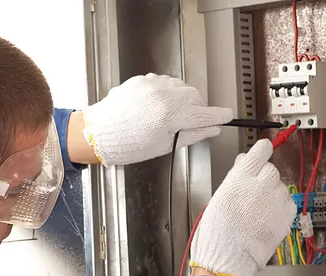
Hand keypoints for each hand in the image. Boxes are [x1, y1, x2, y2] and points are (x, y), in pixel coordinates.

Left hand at [81, 74, 232, 165]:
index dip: (218, 116)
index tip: (227, 116)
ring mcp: (152, 84)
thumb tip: (211, 129)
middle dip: (197, 109)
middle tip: (192, 123)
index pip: (204, 114)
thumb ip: (191, 134)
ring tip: (171, 117)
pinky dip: (167, 94)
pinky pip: (164, 84)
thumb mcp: (163, 146)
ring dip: (182, 100)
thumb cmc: (126, 145)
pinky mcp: (143, 80)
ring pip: (180, 87)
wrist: (98, 134)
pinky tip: (158, 108)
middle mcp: (163, 95)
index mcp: (170, 115)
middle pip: (195, 97)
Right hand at [190, 139, 296, 275]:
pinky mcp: (287, 215)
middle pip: (271, 170)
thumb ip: (235, 177)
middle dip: (263, 179)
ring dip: (271, 195)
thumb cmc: (217, 232)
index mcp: (242, 177)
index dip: (261, 151)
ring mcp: (277, 199)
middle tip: (251, 195)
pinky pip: (287, 203)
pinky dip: (279, 208)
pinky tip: (265, 219)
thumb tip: (244, 164)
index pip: (261, 150)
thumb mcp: (219, 196)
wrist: (228, 257)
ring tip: (256, 213)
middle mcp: (262, 184)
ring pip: (280, 187)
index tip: (263, 151)